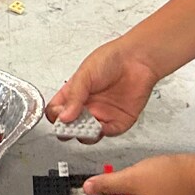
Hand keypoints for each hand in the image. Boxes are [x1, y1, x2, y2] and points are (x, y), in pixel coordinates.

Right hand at [46, 38, 161, 141]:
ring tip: (87, 126)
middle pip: (70, 127)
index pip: (56, 111)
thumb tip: (63, 116)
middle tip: (71, 126)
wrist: (138, 59)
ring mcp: (101, 115)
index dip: (56, 116)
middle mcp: (86, 107)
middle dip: (68, 130)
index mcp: (74, 94)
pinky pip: (108, 133)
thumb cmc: (111, 59)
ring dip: (85, 134)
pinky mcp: (118, 121)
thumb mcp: (85, 74)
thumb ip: (74, 96)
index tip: (60, 116)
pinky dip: (103, 133)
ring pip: (87, 135)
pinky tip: (101, 126)